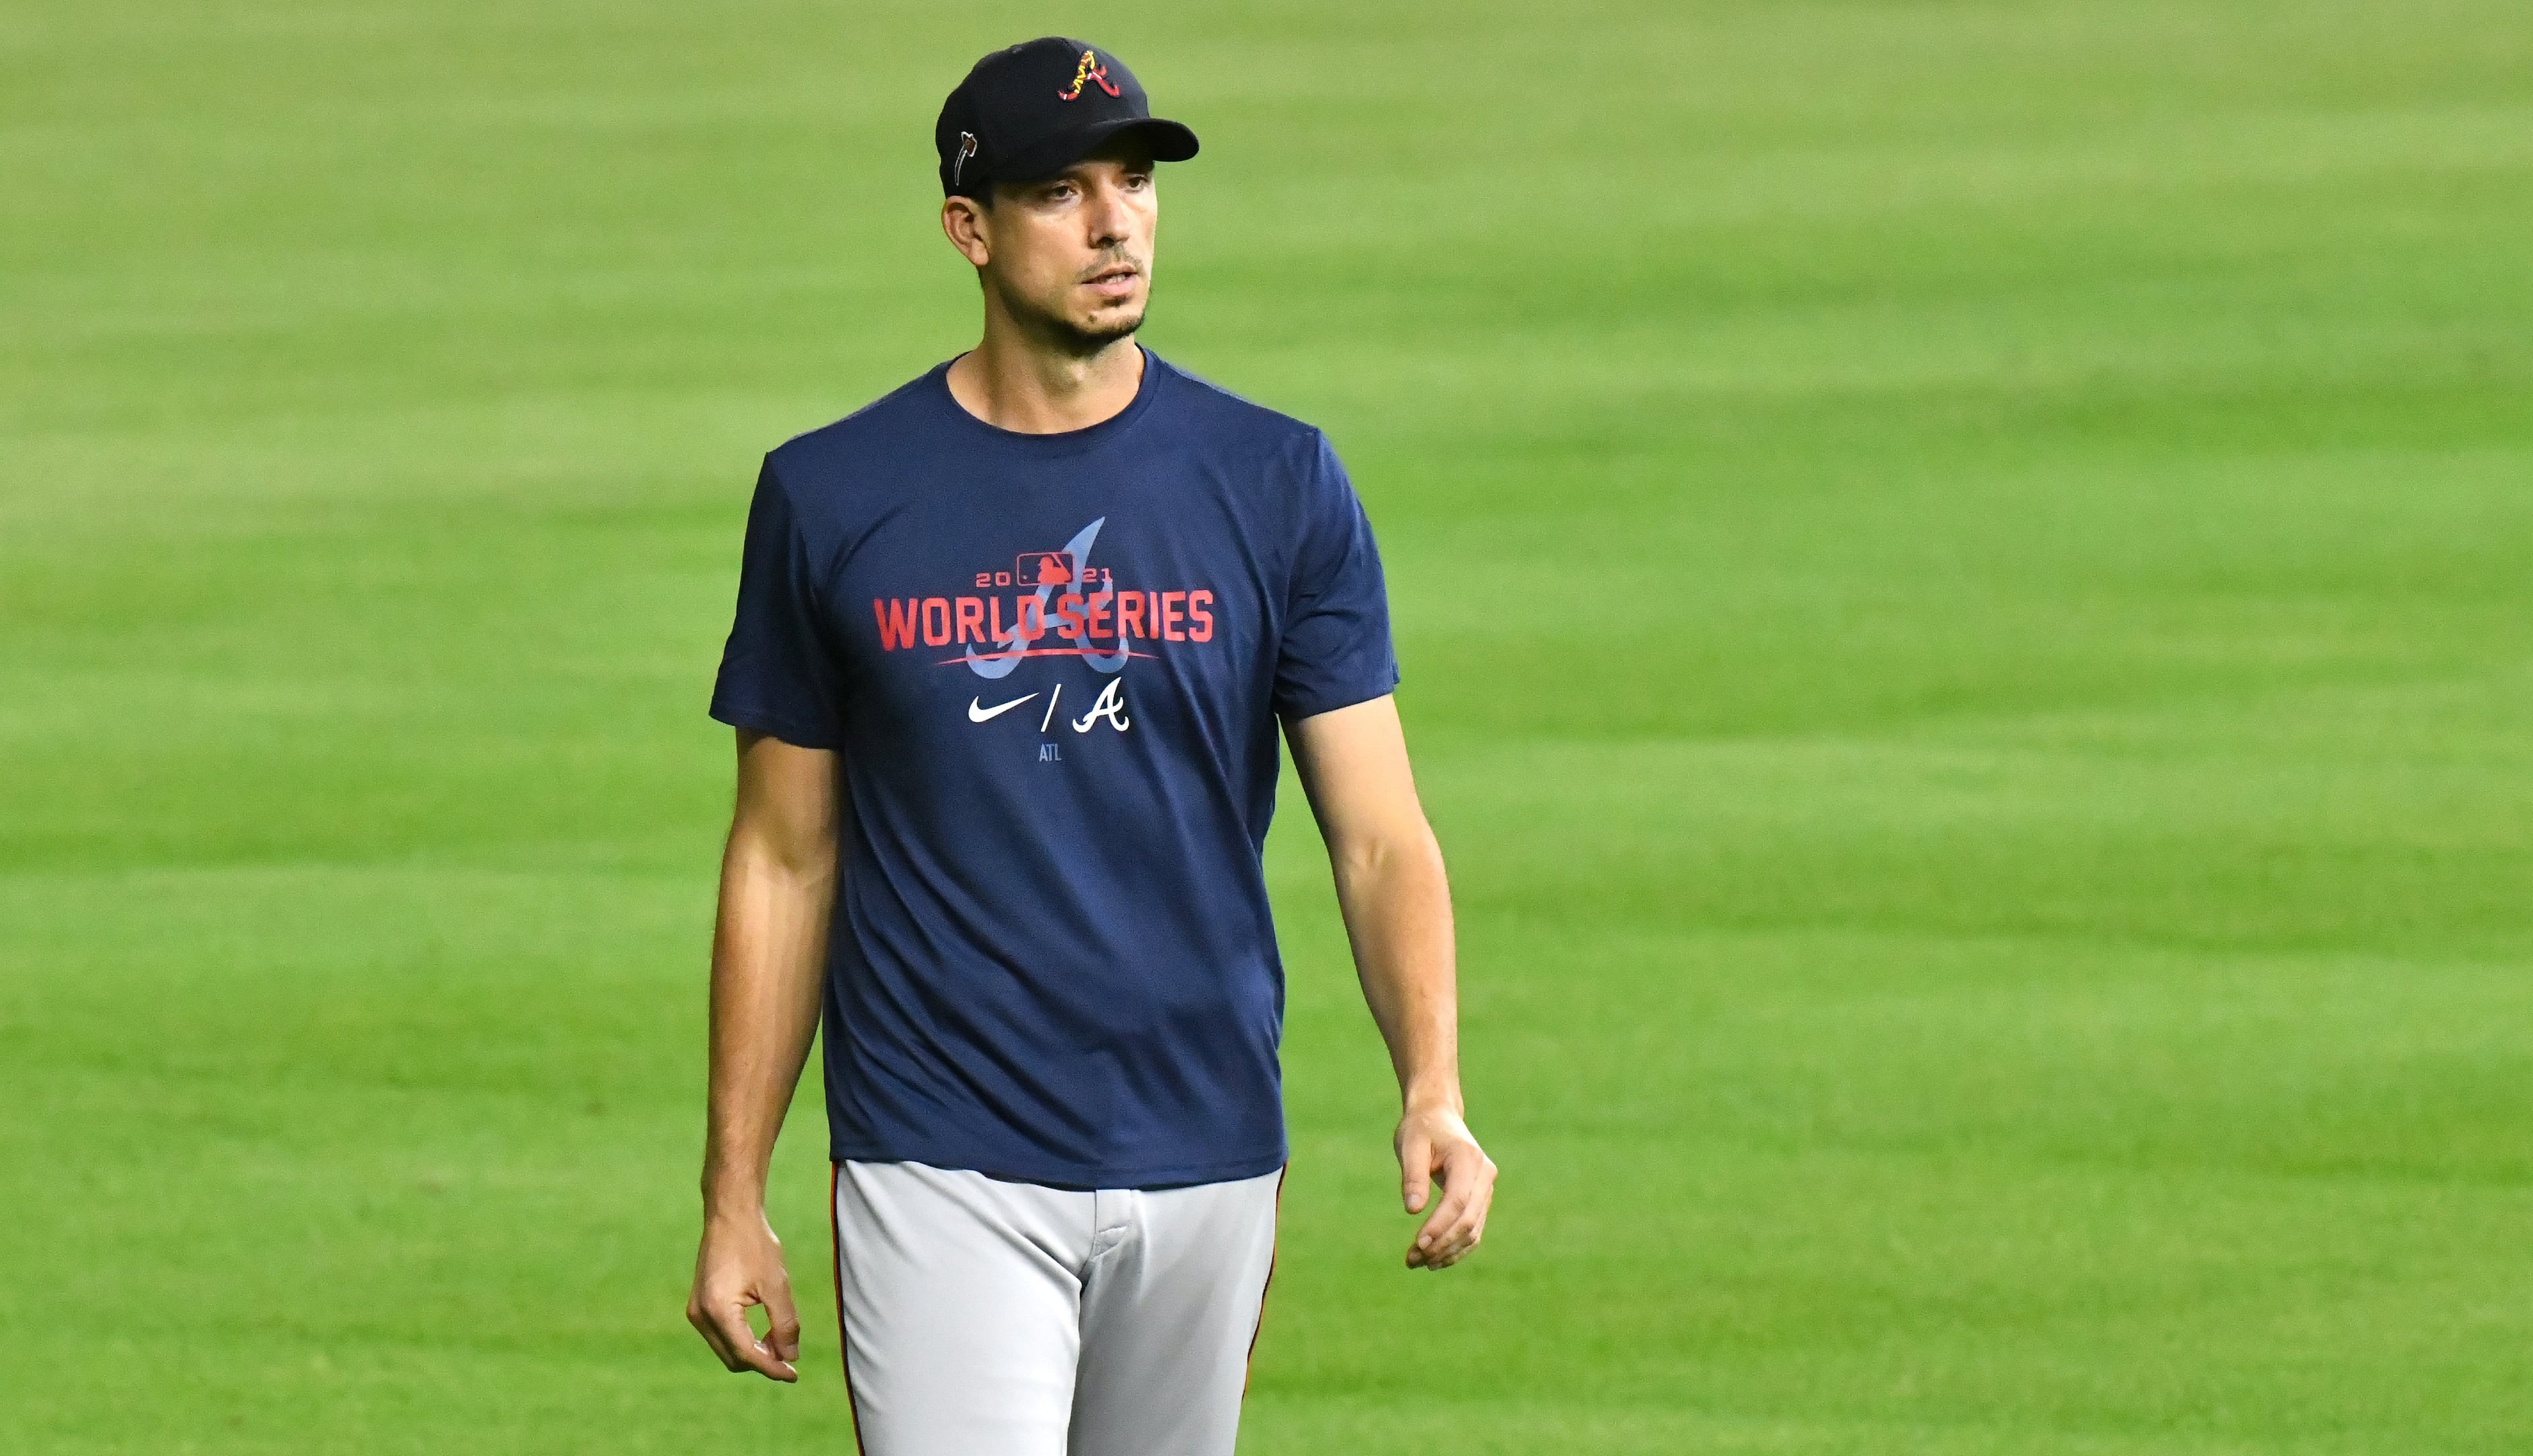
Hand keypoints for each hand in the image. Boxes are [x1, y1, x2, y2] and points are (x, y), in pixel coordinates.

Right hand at [686, 1209, 801, 1380]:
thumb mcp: (777, 1284)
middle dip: (762, 1362)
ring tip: (780, 1343)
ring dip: (752, 1352)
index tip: (794, 1375)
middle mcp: (700, 1316)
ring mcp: (696, 1312)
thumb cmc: (755, 1245)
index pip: (745, 1354)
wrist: (731, 1216)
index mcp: (718, 1311)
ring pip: (726, 1349)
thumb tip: (790, 1357)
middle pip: (733, 1358)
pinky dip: (742, 1340)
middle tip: (790, 1357)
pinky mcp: (699, 1306)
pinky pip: (721, 1336)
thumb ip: (784, 1323)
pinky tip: (764, 1333)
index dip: (771, 1368)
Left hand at [1395, 1103, 1496, 1269]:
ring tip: (1417, 1263)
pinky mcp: (1481, 1199)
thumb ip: (1413, 1177)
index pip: (1458, 1201)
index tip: (1418, 1244)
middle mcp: (1485, 1175)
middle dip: (1441, 1244)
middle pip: (1468, 1220)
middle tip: (1411, 1261)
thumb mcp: (1410, 1146)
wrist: (1438, 1115)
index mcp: (1468, 1159)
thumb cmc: (1421, 1129)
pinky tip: (1434, 1259)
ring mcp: (1486, 1189)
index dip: (1440, 1226)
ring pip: (1473, 1230)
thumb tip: (1412, 1210)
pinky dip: (1456, 1247)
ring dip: (1447, 1251)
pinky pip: (1473, 1229)